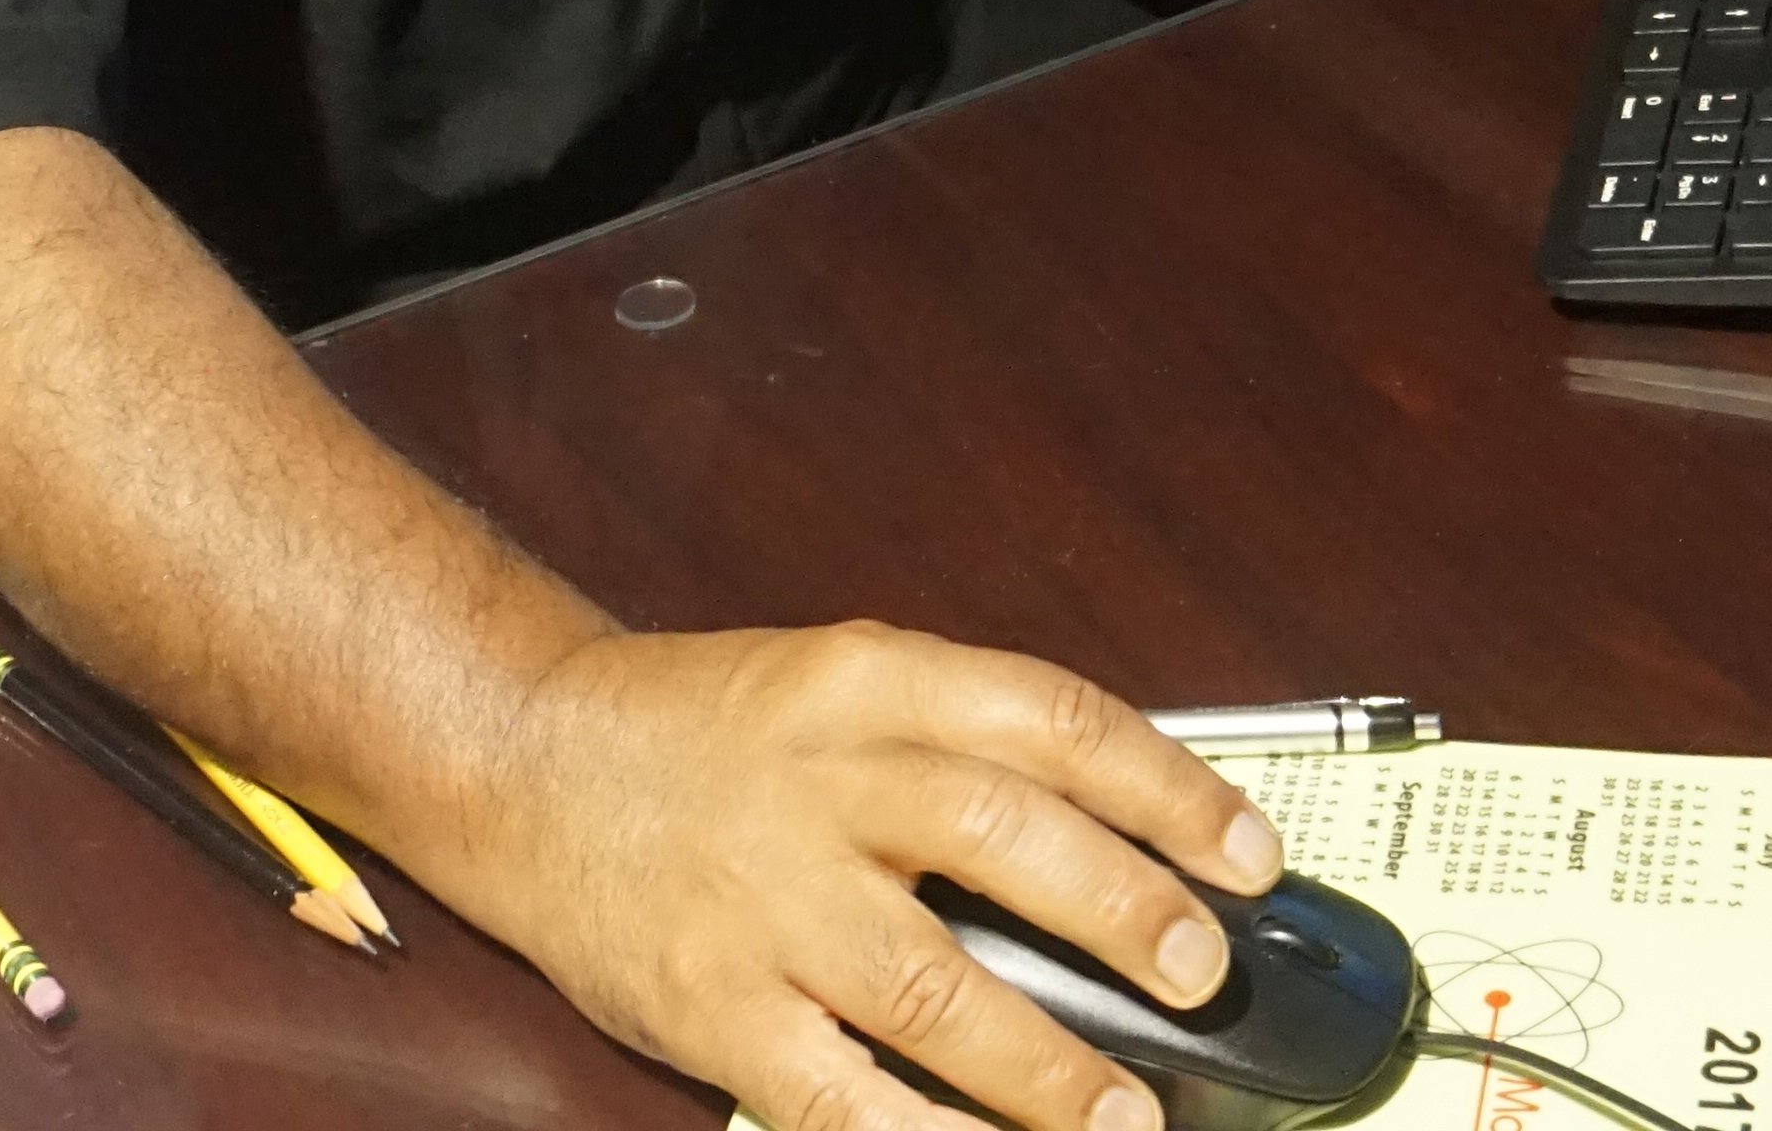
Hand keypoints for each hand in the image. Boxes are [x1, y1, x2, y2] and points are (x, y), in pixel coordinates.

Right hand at [424, 622, 1285, 1130]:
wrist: (522, 758)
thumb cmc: (705, 731)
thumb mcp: (846, 685)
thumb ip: (970, 745)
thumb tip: (1133, 839)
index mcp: (874, 684)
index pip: (1055, 719)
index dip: (1170, 790)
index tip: (1250, 856)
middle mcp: (825, 782)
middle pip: (1005, 837)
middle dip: (1126, 913)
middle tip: (1204, 974)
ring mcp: (765, 902)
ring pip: (930, 986)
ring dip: (1044, 1065)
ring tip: (1124, 1118)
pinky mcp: (712, 1004)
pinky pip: (829, 1094)